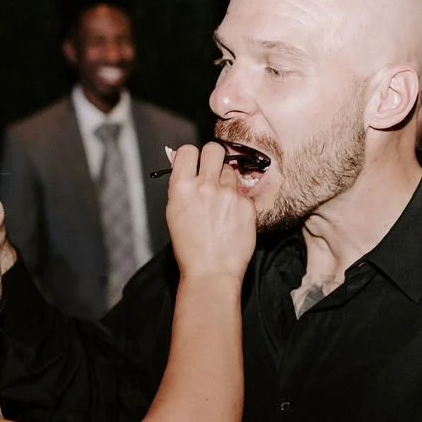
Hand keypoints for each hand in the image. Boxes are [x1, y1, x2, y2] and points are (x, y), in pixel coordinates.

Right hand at [164, 142, 256, 282]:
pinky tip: (232, 218)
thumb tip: (182, 161)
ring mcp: (228, 194)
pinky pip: (243, 193)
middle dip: (214, 157)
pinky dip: (239, 202)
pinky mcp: (246, 204)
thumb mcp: (174, 212)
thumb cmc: (190, 247)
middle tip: (213, 171)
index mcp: (182, 187)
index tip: (196, 163)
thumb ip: (181, 185)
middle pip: (214, 149)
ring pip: (231, 171)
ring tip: (222, 205)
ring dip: (227, 182)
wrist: (211, 271)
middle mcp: (205, 186)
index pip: (188, 150)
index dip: (193, 156)